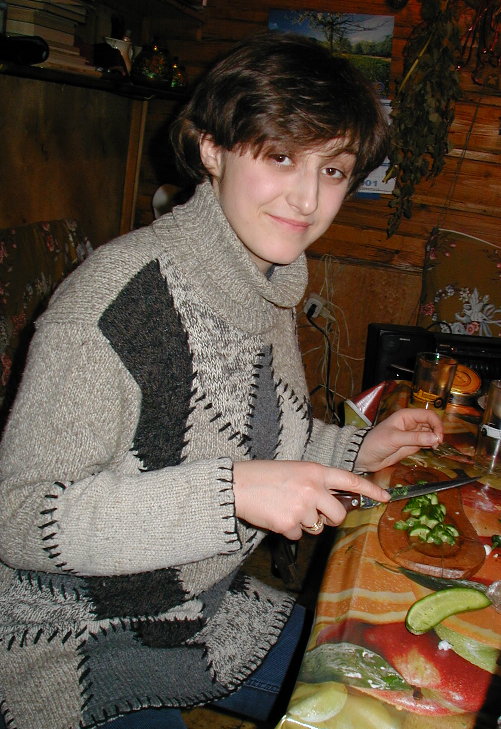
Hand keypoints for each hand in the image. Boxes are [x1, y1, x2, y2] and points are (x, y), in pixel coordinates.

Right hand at [233, 459, 389, 539]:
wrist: (237, 485)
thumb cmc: (264, 476)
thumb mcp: (295, 470)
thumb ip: (315, 483)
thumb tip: (330, 502)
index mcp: (315, 471)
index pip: (350, 480)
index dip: (370, 489)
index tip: (385, 497)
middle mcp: (313, 489)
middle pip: (338, 514)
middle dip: (330, 518)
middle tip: (315, 514)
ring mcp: (302, 508)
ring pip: (317, 527)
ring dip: (304, 523)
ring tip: (285, 508)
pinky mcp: (289, 524)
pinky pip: (297, 535)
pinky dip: (287, 530)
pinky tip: (275, 516)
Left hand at [355, 408, 443, 473]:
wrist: (365, 456)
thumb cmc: (376, 442)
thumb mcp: (395, 438)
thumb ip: (415, 438)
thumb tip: (436, 438)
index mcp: (406, 416)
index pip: (428, 415)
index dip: (436, 424)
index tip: (439, 437)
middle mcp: (411, 423)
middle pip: (432, 423)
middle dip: (437, 432)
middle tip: (438, 444)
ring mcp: (413, 434)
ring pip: (430, 433)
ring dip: (435, 439)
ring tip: (435, 448)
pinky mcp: (413, 445)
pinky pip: (426, 442)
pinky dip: (431, 445)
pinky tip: (432, 449)